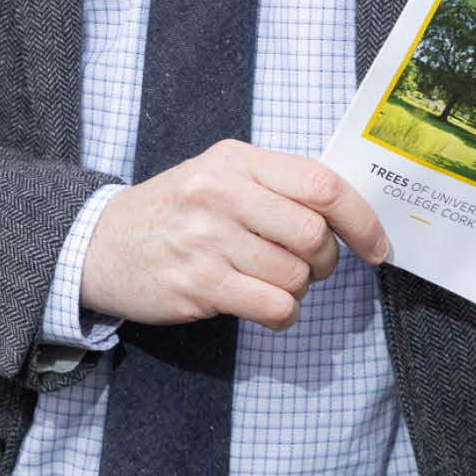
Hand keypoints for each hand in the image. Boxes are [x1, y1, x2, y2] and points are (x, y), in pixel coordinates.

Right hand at [78, 139, 390, 329]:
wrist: (100, 242)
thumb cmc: (175, 212)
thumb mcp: (219, 175)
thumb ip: (276, 186)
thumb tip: (348, 216)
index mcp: (236, 161)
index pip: (321, 185)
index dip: (361, 220)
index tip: (375, 246)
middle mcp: (222, 193)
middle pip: (314, 235)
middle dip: (324, 261)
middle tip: (306, 266)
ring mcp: (208, 239)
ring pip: (296, 277)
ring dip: (297, 290)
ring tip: (269, 282)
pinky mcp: (199, 284)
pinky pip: (274, 308)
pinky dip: (282, 315)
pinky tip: (263, 307)